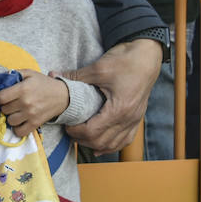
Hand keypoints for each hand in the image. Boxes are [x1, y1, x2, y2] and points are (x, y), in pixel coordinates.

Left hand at [0, 70, 69, 138]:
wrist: (63, 96)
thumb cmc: (44, 84)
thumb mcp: (29, 73)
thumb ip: (14, 74)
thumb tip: (0, 78)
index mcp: (23, 89)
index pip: (0, 98)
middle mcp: (26, 103)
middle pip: (4, 109)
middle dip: (4, 106)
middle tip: (10, 103)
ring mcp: (31, 114)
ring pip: (10, 121)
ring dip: (10, 116)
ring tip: (15, 112)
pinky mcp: (36, 123)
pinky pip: (20, 132)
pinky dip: (17, 128)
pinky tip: (19, 121)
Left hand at [64, 38, 161, 153]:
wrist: (147, 56)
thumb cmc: (126, 61)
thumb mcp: (98, 68)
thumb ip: (75, 77)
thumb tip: (53, 75)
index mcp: (119, 109)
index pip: (94, 132)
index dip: (76, 132)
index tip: (65, 125)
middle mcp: (129, 118)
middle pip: (102, 142)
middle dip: (83, 140)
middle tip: (70, 131)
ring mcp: (135, 120)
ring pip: (115, 144)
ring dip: (96, 145)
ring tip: (81, 138)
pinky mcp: (137, 118)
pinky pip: (125, 140)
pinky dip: (112, 145)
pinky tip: (101, 146)